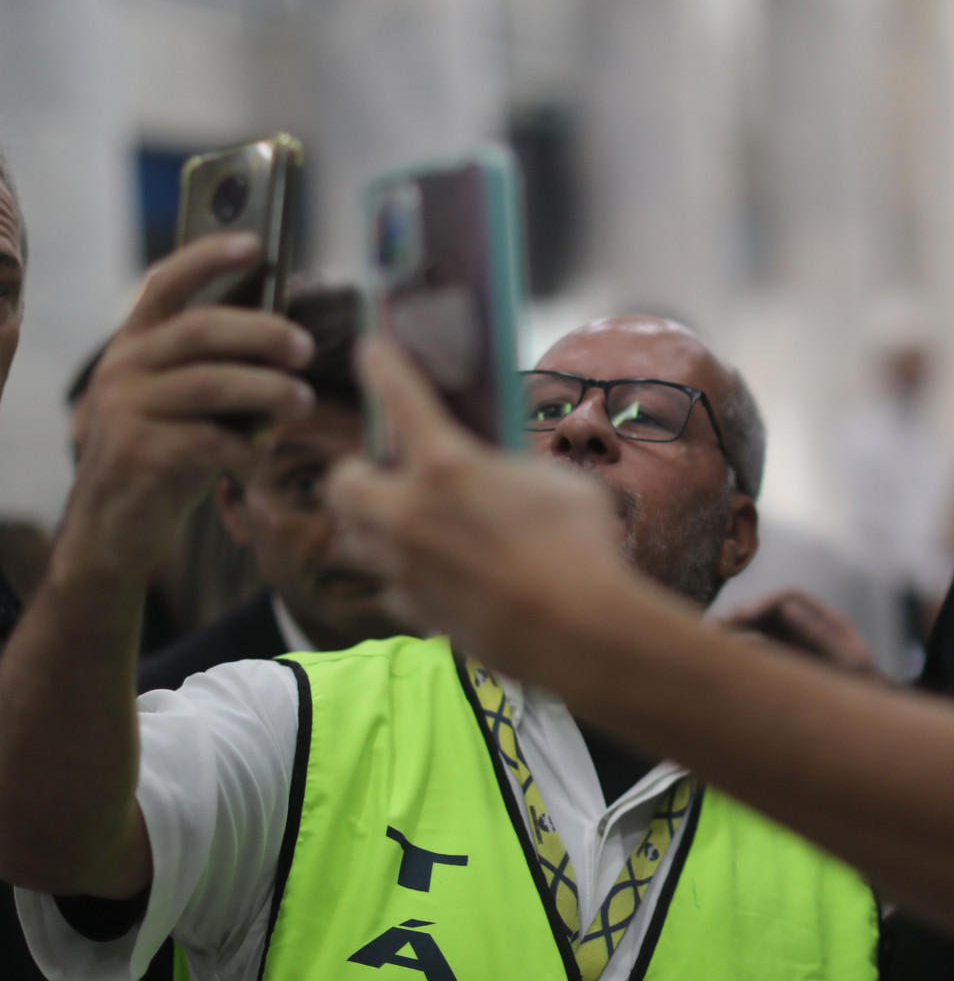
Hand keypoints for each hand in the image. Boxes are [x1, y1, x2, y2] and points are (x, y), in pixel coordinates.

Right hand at [58, 235, 313, 584]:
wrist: (119, 522)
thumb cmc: (170, 451)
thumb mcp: (190, 402)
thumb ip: (220, 368)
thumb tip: (289, 341)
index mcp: (138, 342)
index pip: (166, 283)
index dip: (207, 258)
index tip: (254, 244)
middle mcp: (124, 366)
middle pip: (199, 330)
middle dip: (261, 334)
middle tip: (306, 349)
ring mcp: (123, 408)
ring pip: (207, 384)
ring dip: (265, 391)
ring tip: (301, 401)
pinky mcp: (134, 452)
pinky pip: (203, 439)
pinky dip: (243, 447)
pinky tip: (258, 458)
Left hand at [330, 337, 655, 684]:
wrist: (578, 632)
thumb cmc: (583, 549)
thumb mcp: (561, 486)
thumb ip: (518, 474)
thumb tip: (506, 478)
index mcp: (449, 466)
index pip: (401, 398)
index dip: (383, 365)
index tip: (372, 348)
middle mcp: (411, 514)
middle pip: (343, 483)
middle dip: (355, 475)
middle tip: (381, 474)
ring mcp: (406, 567)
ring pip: (354, 540)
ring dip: (371, 527)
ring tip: (403, 525)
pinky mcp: (416, 612)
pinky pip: (390, 588)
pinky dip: (406, 579)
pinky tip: (437, 577)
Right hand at [716, 588, 882, 678]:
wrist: (871, 718)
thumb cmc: (863, 688)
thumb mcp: (847, 661)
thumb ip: (817, 634)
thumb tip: (786, 608)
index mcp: (828, 620)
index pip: (789, 598)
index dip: (764, 602)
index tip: (743, 615)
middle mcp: (810, 627)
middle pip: (770, 611)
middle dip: (743, 615)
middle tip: (717, 626)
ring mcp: (798, 645)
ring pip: (760, 629)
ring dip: (737, 631)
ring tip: (710, 638)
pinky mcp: (787, 663)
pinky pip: (760, 651)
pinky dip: (742, 650)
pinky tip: (724, 658)